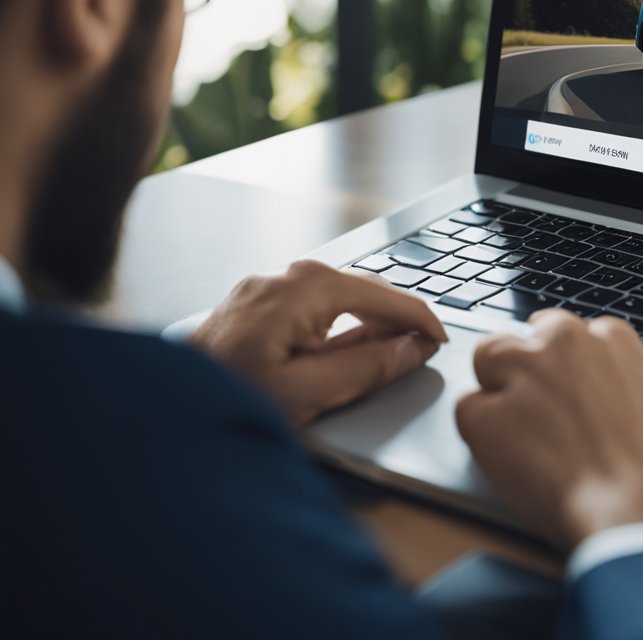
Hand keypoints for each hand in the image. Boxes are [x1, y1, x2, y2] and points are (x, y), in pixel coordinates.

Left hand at [190, 260, 447, 425]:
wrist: (154, 410)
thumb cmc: (225, 403)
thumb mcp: (307, 394)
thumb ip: (367, 368)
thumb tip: (412, 349)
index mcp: (303, 288)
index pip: (381, 296)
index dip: (419, 319)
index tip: (442, 341)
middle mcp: (284, 277)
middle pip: (361, 291)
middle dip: (395, 318)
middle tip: (422, 349)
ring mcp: (264, 289)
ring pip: (337, 300)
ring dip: (367, 323)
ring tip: (391, 352)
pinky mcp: (252, 307)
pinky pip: (311, 308)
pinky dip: (338, 327)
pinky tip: (346, 350)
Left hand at [455, 309, 642, 552]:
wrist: (639, 512)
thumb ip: (622, 380)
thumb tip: (605, 388)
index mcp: (610, 337)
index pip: (565, 332)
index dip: (560, 367)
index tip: (562, 392)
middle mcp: (563, 342)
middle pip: (522, 338)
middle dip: (524, 368)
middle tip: (537, 415)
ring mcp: (522, 373)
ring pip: (487, 357)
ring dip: (497, 389)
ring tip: (519, 436)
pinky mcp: (486, 413)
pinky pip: (467, 410)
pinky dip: (479, 435)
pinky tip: (507, 461)